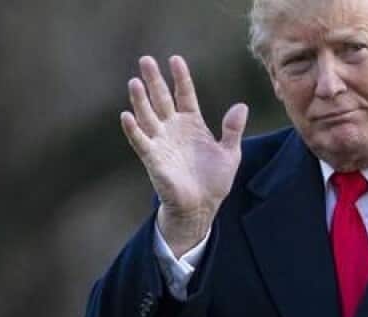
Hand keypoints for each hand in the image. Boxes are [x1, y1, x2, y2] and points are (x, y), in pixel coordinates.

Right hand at [120, 55, 247, 256]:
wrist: (202, 206)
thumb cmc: (215, 180)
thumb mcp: (230, 153)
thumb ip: (232, 130)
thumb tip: (241, 106)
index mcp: (193, 124)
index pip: (185, 95)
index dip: (181, 78)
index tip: (175, 59)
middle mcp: (174, 129)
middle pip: (162, 99)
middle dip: (154, 80)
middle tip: (146, 59)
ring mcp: (162, 142)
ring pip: (148, 115)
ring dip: (140, 100)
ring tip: (135, 82)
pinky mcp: (154, 158)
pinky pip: (141, 141)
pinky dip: (134, 130)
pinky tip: (127, 116)